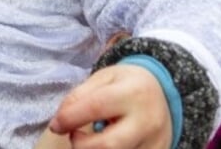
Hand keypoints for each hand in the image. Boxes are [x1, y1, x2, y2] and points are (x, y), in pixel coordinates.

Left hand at [49, 63, 170, 148]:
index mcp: (133, 92)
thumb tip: (58, 123)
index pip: (96, 107)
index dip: (70, 118)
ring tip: (92, 140)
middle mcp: (148, 121)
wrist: (164, 92)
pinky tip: (107, 144)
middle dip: (81, 145)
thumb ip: (79, 96)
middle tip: (75, 135)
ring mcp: (155, 143)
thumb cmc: (127, 84)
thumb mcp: (104, 78)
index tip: (56, 125)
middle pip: (108, 145)